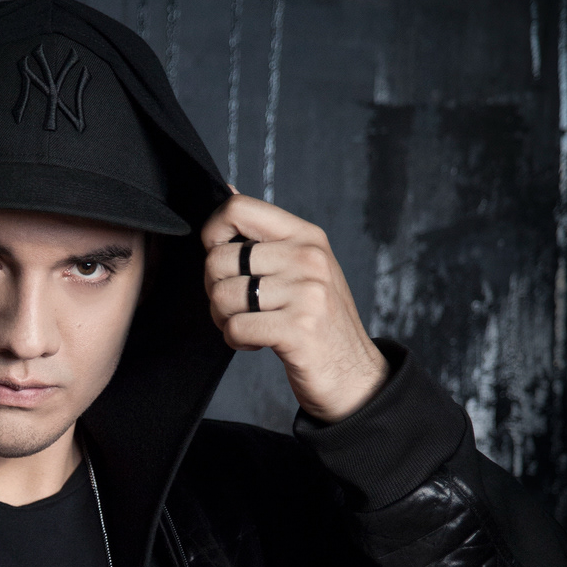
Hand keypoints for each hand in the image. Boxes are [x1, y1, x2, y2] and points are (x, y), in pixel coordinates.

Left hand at [203, 193, 387, 420]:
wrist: (354, 375)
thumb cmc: (319, 322)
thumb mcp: (301, 269)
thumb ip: (264, 236)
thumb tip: (226, 190)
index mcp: (306, 236)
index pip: (238, 208)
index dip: (212, 234)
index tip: (222, 260)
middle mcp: (308, 257)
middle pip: (219, 258)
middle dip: (215, 289)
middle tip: (237, 306)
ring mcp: (306, 292)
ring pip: (223, 296)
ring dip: (224, 319)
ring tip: (249, 325)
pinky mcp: (298, 328)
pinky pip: (236, 328)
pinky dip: (236, 341)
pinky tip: (256, 343)